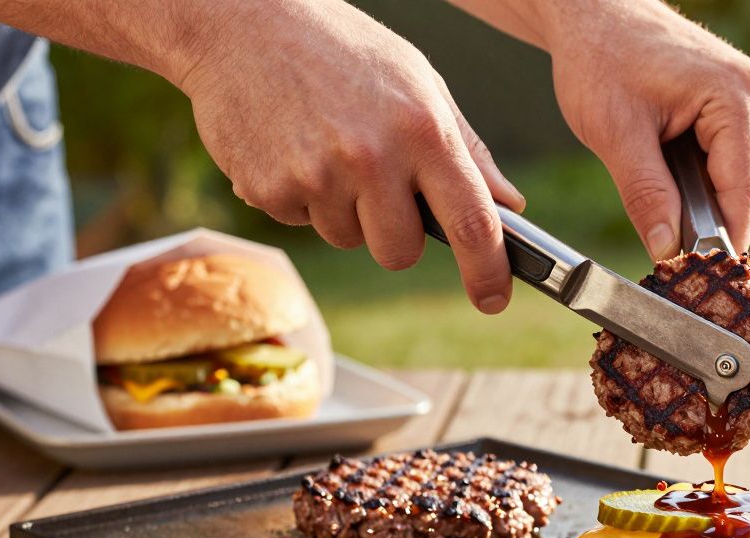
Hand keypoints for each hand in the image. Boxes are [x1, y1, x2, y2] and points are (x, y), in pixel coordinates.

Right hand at [173, 0, 523, 312]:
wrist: (241, 21)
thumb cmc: (342, 48)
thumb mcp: (419, 81)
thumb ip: (465, 146)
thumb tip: (508, 204)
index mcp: (423, 128)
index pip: (471, 221)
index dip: (488, 271)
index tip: (494, 299)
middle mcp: (373, 156)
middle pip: (401, 252)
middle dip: (397, 236)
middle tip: (380, 190)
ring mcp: (317, 176)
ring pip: (349, 238)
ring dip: (345, 211)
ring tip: (329, 148)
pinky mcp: (269, 188)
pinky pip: (301, 221)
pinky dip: (301, 196)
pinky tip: (293, 146)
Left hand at [545, 2, 749, 259]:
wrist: (597, 14)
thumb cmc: (601, 58)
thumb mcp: (615, 133)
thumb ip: (646, 195)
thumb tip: (667, 252)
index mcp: (739, 98)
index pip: (747, 196)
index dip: (720, 242)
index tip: (692, 275)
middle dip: (713, 220)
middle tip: (661, 225)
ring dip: (710, 199)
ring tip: (660, 177)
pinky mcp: (747, 106)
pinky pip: (742, 165)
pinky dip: (710, 180)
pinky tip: (672, 163)